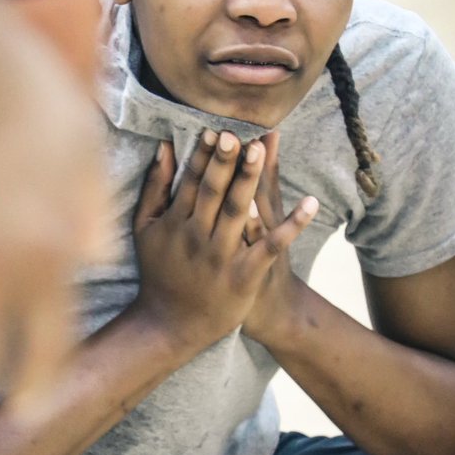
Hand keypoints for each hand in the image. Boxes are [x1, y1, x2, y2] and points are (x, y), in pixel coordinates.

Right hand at [131, 129, 314, 357]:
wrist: (170, 324)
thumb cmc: (159, 271)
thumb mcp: (145, 228)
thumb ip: (155, 187)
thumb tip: (165, 147)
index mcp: (174, 222)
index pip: (191, 181)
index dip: (203, 155)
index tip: (214, 129)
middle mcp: (197, 236)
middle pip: (214, 192)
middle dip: (225, 162)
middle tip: (235, 133)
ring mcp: (221, 256)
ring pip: (238, 212)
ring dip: (250, 181)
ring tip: (260, 151)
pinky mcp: (244, 275)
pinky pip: (270, 246)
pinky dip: (291, 225)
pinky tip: (310, 204)